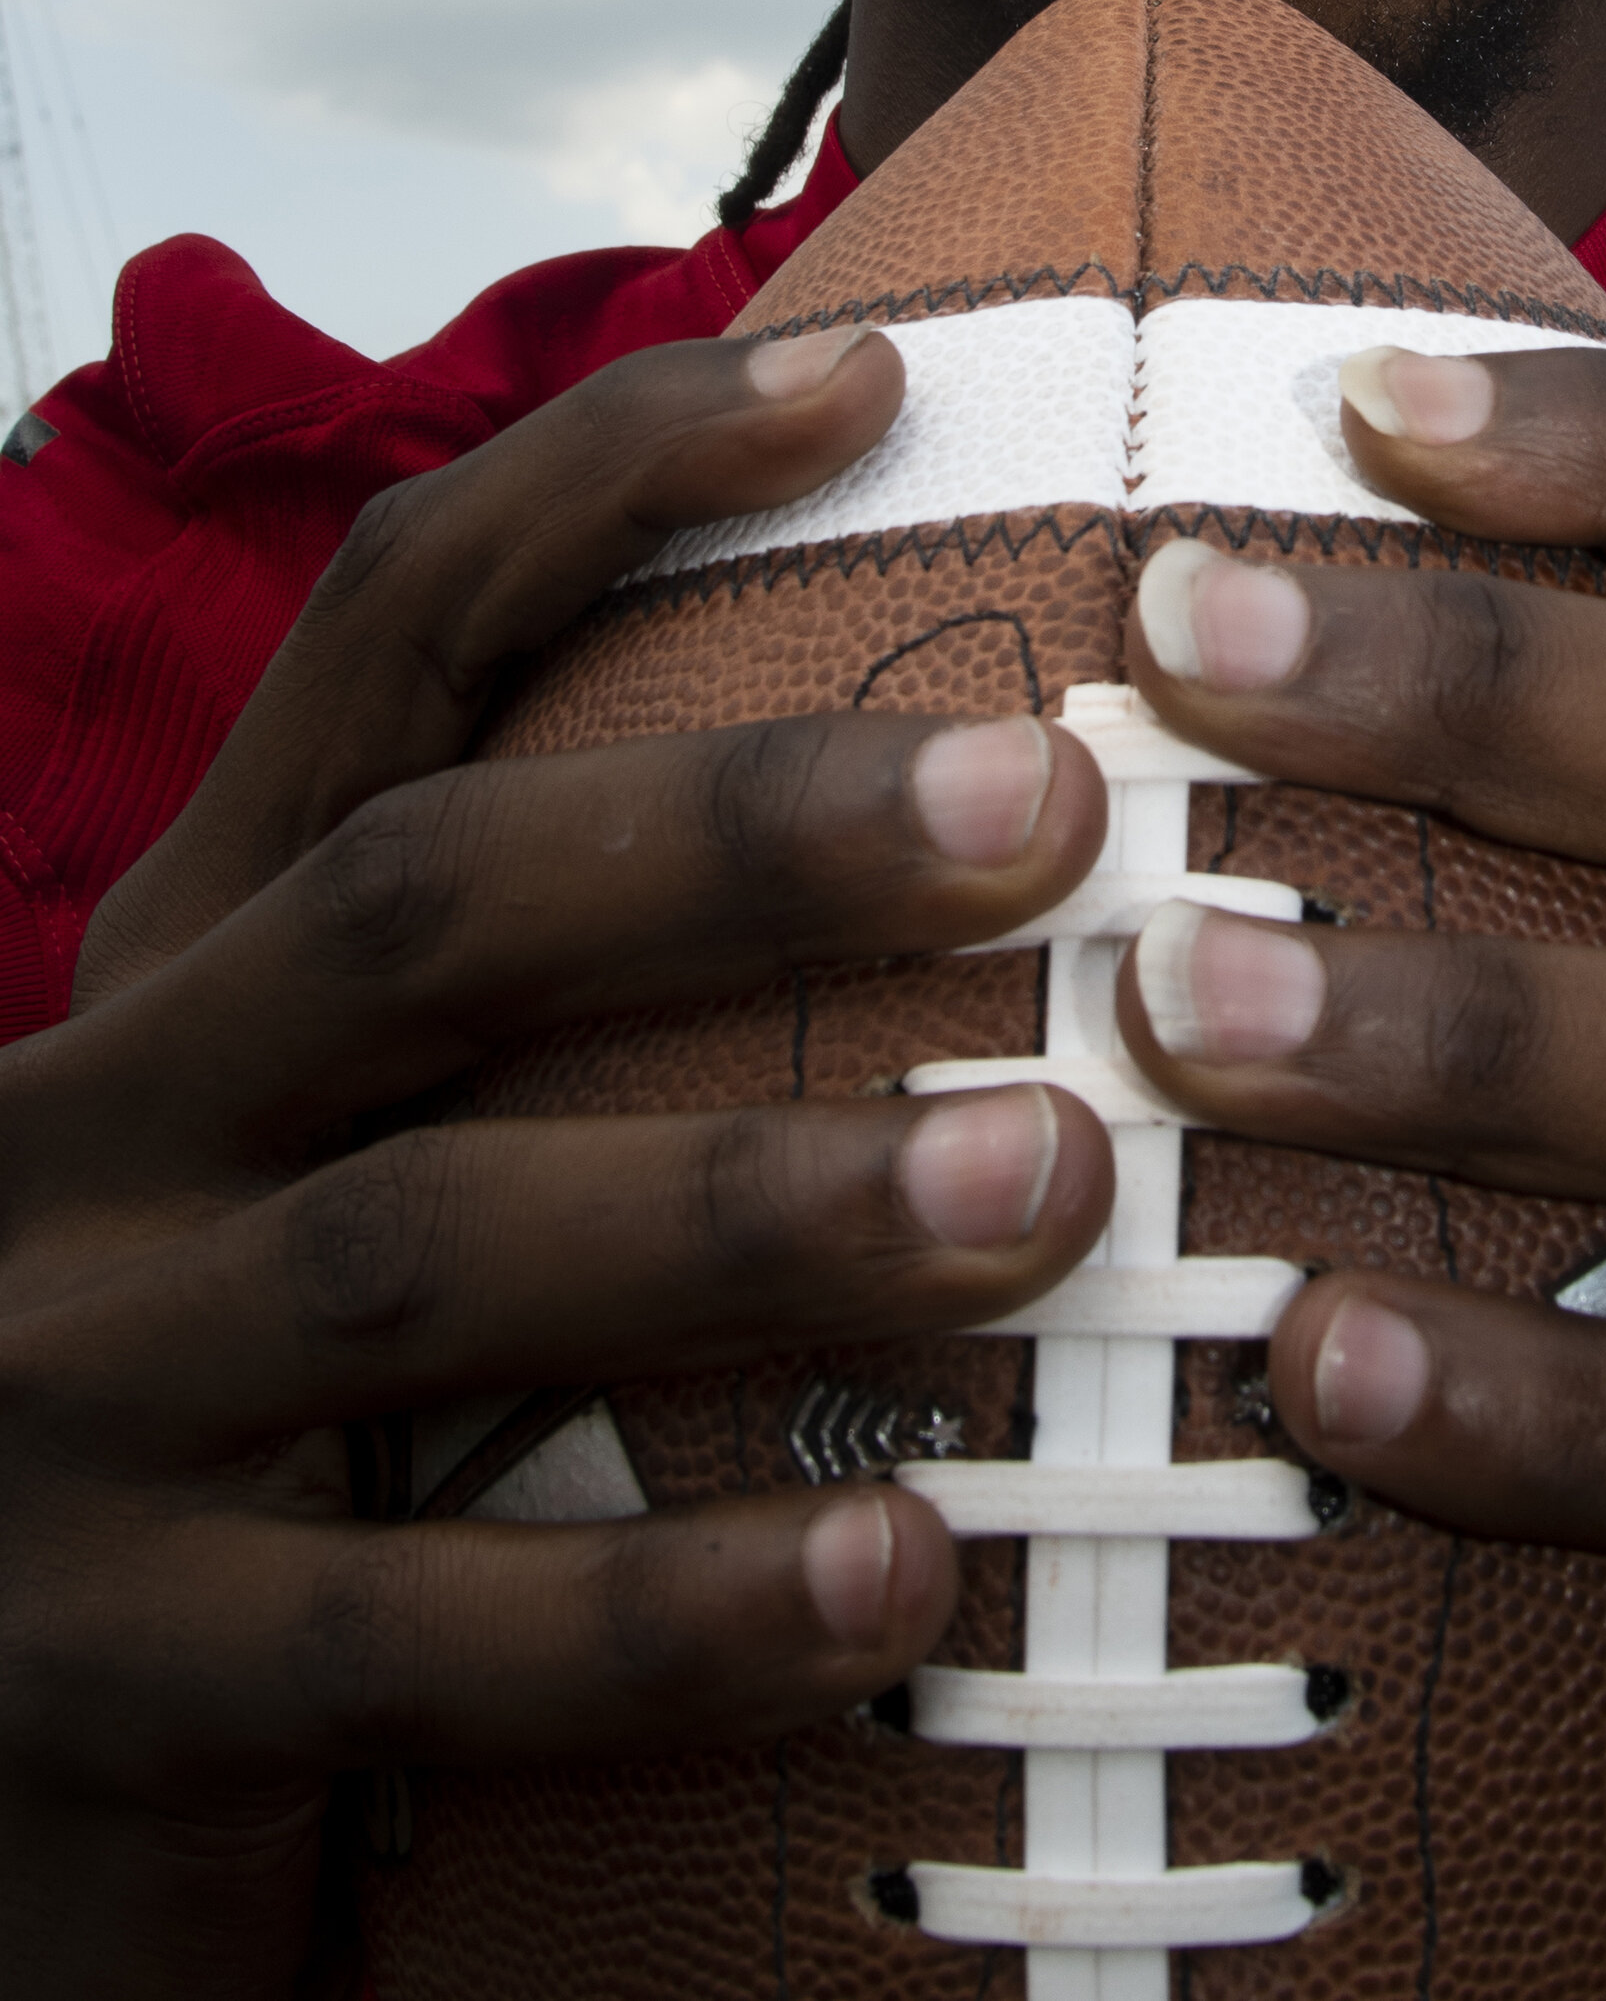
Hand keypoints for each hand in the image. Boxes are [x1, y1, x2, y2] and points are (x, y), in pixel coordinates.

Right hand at [0, 325, 1113, 1997]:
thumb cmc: (242, 1404)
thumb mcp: (322, 1142)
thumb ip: (532, 992)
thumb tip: (940, 787)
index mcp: (185, 964)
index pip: (385, 640)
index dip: (611, 484)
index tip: (880, 376)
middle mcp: (97, 1128)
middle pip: (421, 907)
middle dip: (737, 837)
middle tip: (1049, 806)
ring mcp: (73, 1399)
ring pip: (426, 1249)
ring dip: (753, 1206)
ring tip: (1052, 1178)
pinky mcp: (109, 1686)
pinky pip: (413, 1642)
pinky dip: (670, 1614)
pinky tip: (906, 1582)